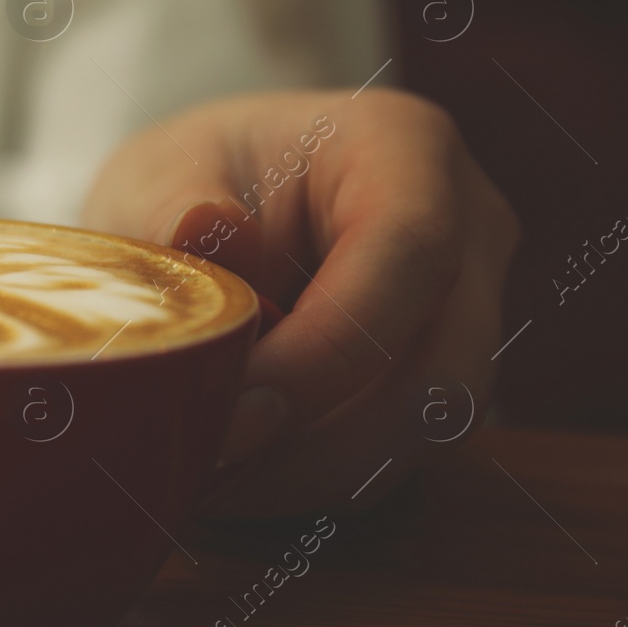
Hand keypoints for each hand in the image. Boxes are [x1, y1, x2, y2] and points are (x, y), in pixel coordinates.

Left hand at [81, 88, 519, 516]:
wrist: (206, 203)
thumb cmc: (187, 180)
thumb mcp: (158, 175)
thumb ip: (174, 207)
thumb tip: (213, 231)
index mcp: (402, 145)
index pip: (408, 253)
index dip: (331, 350)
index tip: (239, 412)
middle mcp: (465, 224)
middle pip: (443, 365)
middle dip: (327, 440)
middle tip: (213, 467)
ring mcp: (469, 304)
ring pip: (431, 425)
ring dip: (320, 472)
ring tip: (214, 481)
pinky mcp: (443, 370)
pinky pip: (402, 447)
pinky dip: (320, 476)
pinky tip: (240, 480)